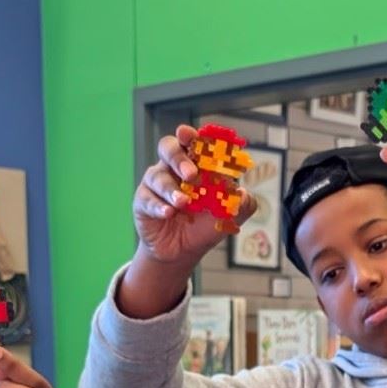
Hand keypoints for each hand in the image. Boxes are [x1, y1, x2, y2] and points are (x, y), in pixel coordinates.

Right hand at [133, 126, 257, 266]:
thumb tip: (243, 193)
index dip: (191, 136)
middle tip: (192, 174)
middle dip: (179, 158)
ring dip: (171, 189)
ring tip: (183, 203)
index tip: (191, 135)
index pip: (192, 143)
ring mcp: (155, 184)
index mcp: (194, 164)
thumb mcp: (228, 217)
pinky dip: (159, 206)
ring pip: (157, 176)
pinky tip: (168, 213)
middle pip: (168, 148)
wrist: (182, 252)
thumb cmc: (204, 227)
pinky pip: (147, 199)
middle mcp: (172, 168)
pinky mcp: (143, 201)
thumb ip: (242, 204)